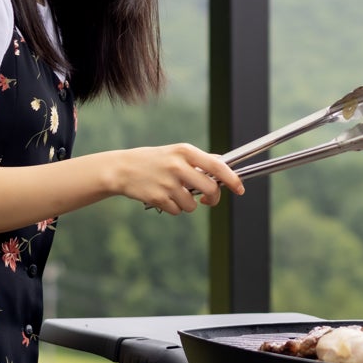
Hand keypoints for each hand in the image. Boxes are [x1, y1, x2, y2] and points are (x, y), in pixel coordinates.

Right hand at [112, 144, 244, 213]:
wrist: (122, 169)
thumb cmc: (154, 160)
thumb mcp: (177, 153)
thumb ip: (200, 160)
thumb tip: (226, 165)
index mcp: (185, 151)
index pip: (217, 166)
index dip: (232, 179)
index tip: (240, 188)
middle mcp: (178, 166)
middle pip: (210, 189)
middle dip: (212, 198)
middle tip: (208, 199)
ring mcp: (167, 183)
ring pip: (193, 205)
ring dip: (188, 204)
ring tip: (175, 192)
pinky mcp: (158, 198)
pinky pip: (177, 211)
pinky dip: (174, 208)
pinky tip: (163, 196)